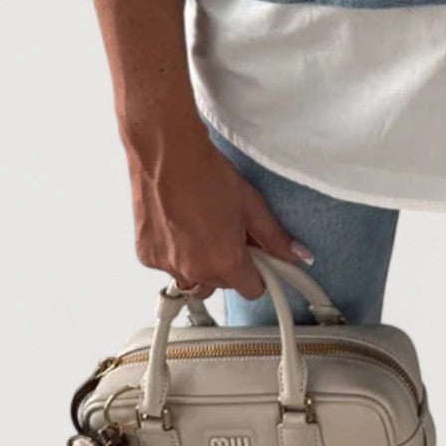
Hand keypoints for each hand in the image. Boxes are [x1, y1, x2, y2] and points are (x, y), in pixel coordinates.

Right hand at [127, 128, 314, 301]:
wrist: (167, 156)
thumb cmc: (208, 175)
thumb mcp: (251, 204)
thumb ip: (275, 237)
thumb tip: (298, 255)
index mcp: (225, 262)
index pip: (252, 289)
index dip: (259, 272)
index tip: (258, 257)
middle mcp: (195, 271)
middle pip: (223, 284)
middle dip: (230, 264)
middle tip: (229, 231)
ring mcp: (167, 266)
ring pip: (194, 279)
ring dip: (202, 264)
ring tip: (204, 228)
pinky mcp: (146, 257)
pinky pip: (169, 266)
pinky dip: (176, 253)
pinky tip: (180, 224)